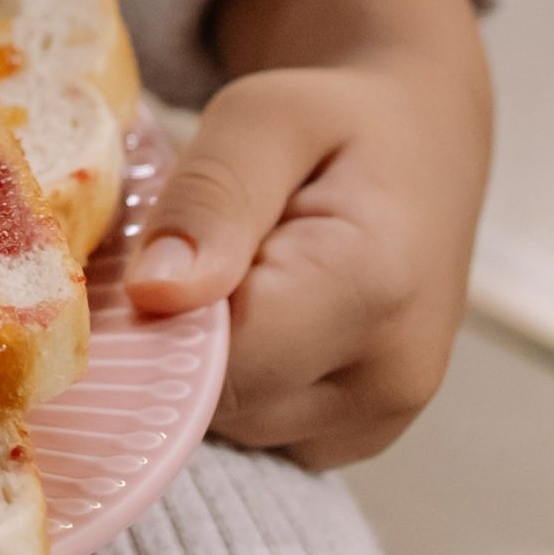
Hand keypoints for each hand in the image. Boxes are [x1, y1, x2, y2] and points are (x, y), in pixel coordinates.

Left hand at [124, 0, 490, 470]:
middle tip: (182, 259)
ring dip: (197, 363)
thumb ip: (209, 199)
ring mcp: (379, 418)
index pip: (206, 359)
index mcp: (370, 288)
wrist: (420, 146)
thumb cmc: (337, 122)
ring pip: (225, 425)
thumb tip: (155, 293)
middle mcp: (388, 375)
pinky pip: (253, 432)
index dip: (146, 322)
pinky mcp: (358, 435)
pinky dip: (230, 383)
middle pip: (212, 403)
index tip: (134, 264)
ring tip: (225, 281)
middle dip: (170, 339)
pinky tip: (245, 320)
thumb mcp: (264, 119)